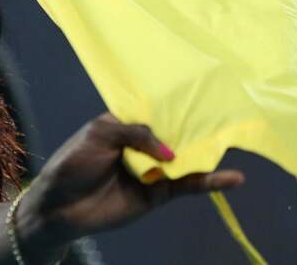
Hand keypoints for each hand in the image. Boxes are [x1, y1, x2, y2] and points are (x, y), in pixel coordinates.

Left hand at [22, 112, 243, 243]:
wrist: (59, 206)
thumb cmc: (72, 163)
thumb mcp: (99, 135)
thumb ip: (134, 133)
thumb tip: (170, 150)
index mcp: (126, 124)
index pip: (155, 110)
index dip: (175, 102)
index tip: (202, 90)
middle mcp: (143, 145)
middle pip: (176, 133)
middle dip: (199, 124)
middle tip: (229, 111)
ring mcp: (153, 170)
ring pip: (186, 158)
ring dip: (209, 151)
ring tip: (237, 139)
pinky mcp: (158, 194)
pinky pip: (187, 186)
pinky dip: (211, 182)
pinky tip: (232, 178)